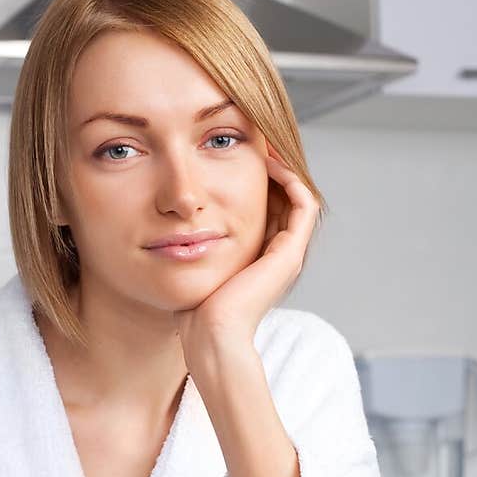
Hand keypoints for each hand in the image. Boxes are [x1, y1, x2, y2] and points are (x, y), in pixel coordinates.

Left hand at [174, 140, 320, 358]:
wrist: (210, 334)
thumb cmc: (194, 309)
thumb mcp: (194, 265)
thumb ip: (193, 245)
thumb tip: (172, 225)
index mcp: (259, 259)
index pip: (268, 209)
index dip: (258, 181)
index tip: (239, 156)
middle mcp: (279, 255)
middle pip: (285, 200)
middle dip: (272, 170)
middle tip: (255, 142)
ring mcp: (287, 255)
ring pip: (298, 198)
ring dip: (285, 170)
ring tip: (265, 146)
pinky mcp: (290, 254)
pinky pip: (304, 205)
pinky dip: (292, 180)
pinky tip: (270, 162)